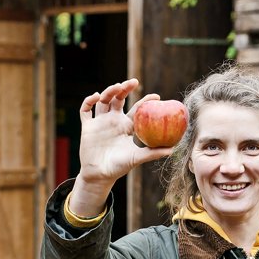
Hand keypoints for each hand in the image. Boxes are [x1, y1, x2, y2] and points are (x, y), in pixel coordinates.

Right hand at [69, 79, 174, 216]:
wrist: (99, 175)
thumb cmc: (119, 167)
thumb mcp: (137, 158)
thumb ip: (153, 153)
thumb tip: (174, 150)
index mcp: (127, 126)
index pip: (137, 109)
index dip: (146, 101)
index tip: (157, 97)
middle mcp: (113, 121)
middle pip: (119, 99)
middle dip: (125, 88)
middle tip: (134, 82)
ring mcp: (100, 122)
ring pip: (103, 101)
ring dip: (109, 91)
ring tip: (117, 87)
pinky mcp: (88, 126)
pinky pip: (85, 110)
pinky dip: (88, 101)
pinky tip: (96, 97)